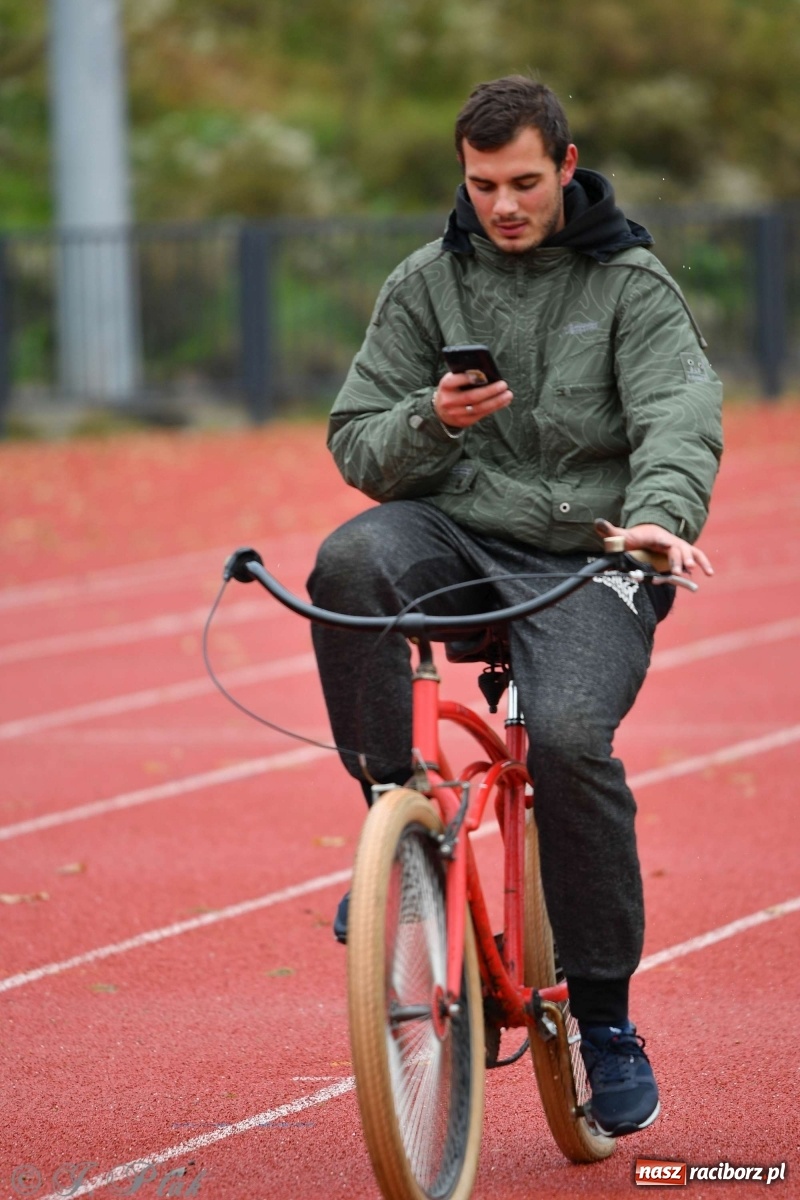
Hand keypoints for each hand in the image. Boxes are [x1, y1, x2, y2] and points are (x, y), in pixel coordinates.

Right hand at [433, 372, 512, 428]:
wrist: (440, 410)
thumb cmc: (452, 389)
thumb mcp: (453, 380)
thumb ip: (464, 375)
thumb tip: (485, 373)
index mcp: (445, 386)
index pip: (455, 381)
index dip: (468, 378)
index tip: (483, 374)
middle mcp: (449, 401)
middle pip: (471, 396)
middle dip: (489, 391)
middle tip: (503, 385)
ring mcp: (456, 413)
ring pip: (479, 408)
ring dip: (496, 401)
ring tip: (508, 394)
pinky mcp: (464, 421)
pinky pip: (481, 415)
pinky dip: (494, 407)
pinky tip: (504, 402)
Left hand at [595, 517, 713, 576]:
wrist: (645, 535)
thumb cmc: (634, 537)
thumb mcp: (622, 535)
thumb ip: (610, 531)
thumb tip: (597, 522)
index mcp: (657, 537)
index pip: (667, 544)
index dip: (672, 554)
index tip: (675, 566)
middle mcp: (670, 541)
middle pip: (679, 550)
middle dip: (681, 561)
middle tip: (680, 572)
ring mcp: (678, 547)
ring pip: (691, 552)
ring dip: (696, 561)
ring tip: (704, 572)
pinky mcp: (682, 554)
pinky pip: (695, 556)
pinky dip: (704, 562)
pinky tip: (710, 573)